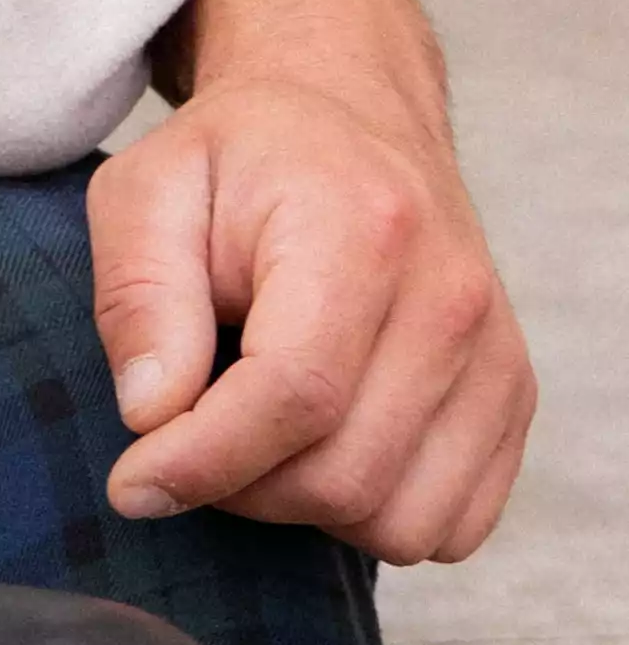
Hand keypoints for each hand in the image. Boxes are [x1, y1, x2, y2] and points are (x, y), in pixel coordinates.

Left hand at [88, 65, 535, 561]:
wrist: (349, 119)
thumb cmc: (240, 163)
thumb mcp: (147, 192)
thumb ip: (138, 296)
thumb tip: (152, 414)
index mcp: (361, 231)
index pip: (294, 395)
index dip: (203, 462)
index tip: (133, 484)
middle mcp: (450, 299)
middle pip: (344, 475)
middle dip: (241, 488)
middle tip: (188, 437)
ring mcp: (495, 354)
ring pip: (400, 521)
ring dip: (307, 509)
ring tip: (258, 435)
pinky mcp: (512, 396)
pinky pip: (453, 525)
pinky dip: (377, 516)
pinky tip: (324, 448)